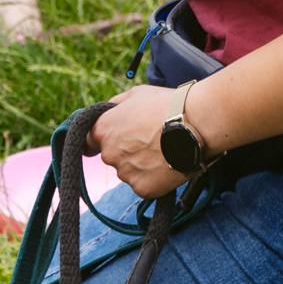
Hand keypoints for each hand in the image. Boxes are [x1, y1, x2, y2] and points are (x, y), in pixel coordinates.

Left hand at [89, 85, 188, 199]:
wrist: (195, 125)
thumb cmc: (166, 105)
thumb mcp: (136, 94)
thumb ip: (115, 105)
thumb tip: (107, 111)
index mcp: (103, 130)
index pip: (87, 141)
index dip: (97, 141)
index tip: (109, 141)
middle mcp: (109, 154)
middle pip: (112, 157)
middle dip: (126, 151)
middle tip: (149, 142)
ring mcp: (125, 173)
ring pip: (129, 172)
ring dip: (141, 165)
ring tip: (163, 151)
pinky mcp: (142, 189)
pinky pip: (144, 185)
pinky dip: (154, 178)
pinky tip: (168, 164)